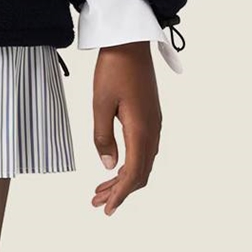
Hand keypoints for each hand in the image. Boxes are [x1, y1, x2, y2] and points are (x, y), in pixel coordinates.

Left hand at [90, 42, 161, 215]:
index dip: (120, 194)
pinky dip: (130, 163)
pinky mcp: (151, 116)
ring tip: (101, 189)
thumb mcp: (100, 103)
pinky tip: (115, 165)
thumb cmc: (113, 69)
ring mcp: (154, 123)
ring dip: (124, 178)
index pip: (134, 174)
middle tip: (97, 202)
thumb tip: (108, 166)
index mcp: (141, 130)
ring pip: (143, 162)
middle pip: (141, 172)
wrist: (130, 42)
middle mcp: (153, 130)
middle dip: (120, 191)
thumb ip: (102, 136)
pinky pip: (144, 149)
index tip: (106, 208)